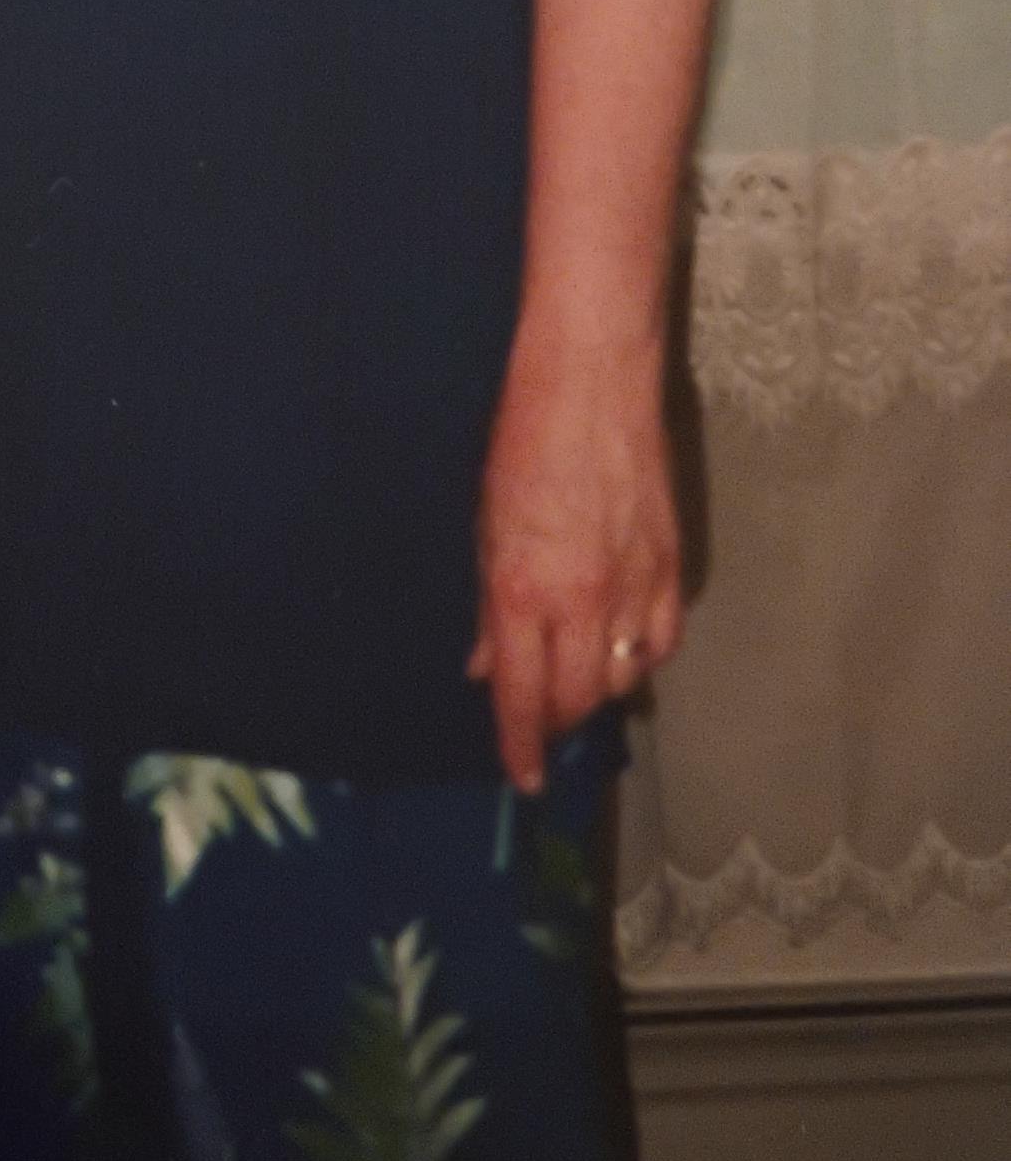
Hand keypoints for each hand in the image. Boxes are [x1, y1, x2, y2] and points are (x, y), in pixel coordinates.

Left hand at [469, 331, 683, 790]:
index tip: (524, 777)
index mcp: (525, 592)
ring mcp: (636, 588)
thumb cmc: (523, 444)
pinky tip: (622, 644)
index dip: (521, 745)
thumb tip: (485, 667)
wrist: (594, 383)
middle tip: (541, 715)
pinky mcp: (674, 569)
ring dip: (598, 687)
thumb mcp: (486, 526)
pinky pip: (661, 641)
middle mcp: (584, 602)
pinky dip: (640, 655)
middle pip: (578, 699)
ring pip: (624, 677)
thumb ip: (490, 606)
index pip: (523, 696)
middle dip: (557, 720)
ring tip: (577, 674)